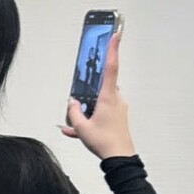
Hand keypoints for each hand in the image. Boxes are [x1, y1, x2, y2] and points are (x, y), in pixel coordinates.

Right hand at [61, 31, 135, 160]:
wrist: (120, 159)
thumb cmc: (106, 143)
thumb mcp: (82, 128)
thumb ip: (74, 113)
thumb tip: (72, 104)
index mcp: (108, 97)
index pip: (111, 67)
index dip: (113, 49)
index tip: (116, 34)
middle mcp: (116, 100)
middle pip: (101, 86)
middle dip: (89, 92)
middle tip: (82, 100)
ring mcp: (119, 109)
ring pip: (100, 102)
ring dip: (88, 110)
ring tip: (77, 125)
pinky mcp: (118, 117)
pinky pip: (102, 113)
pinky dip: (91, 120)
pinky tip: (78, 131)